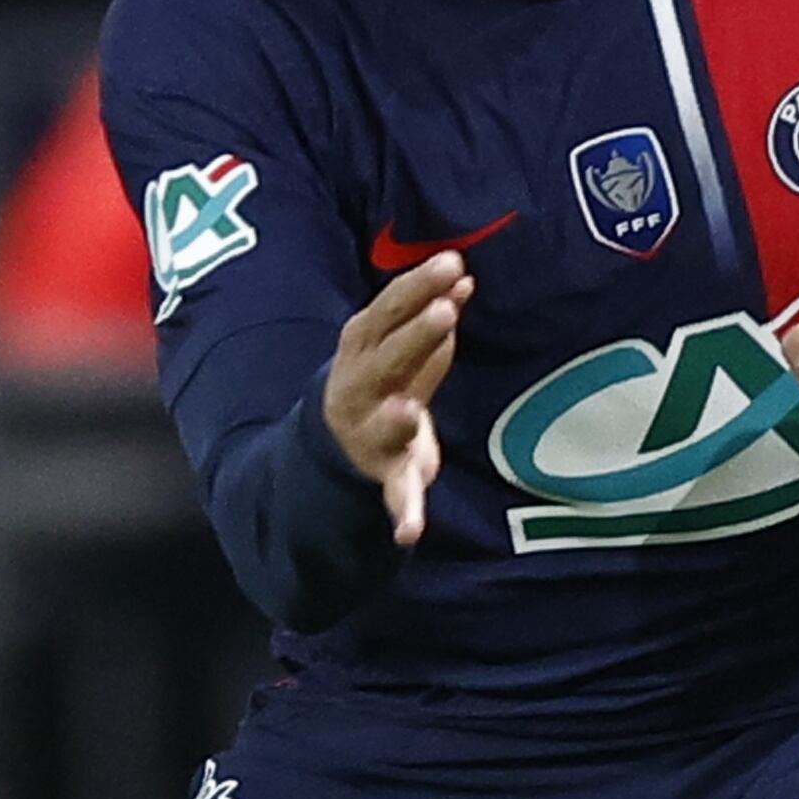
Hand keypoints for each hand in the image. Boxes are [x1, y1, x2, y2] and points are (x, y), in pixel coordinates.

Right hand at [328, 250, 467, 545]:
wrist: (336, 444)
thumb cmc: (380, 381)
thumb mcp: (398, 346)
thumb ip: (430, 314)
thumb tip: (462, 276)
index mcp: (363, 349)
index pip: (389, 311)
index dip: (418, 287)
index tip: (453, 265)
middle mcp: (360, 388)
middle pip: (388, 358)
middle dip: (414, 336)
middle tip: (445, 312)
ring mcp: (371, 434)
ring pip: (387, 424)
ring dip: (398, 419)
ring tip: (409, 412)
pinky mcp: (387, 476)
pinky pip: (395, 496)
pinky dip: (404, 514)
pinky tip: (409, 533)